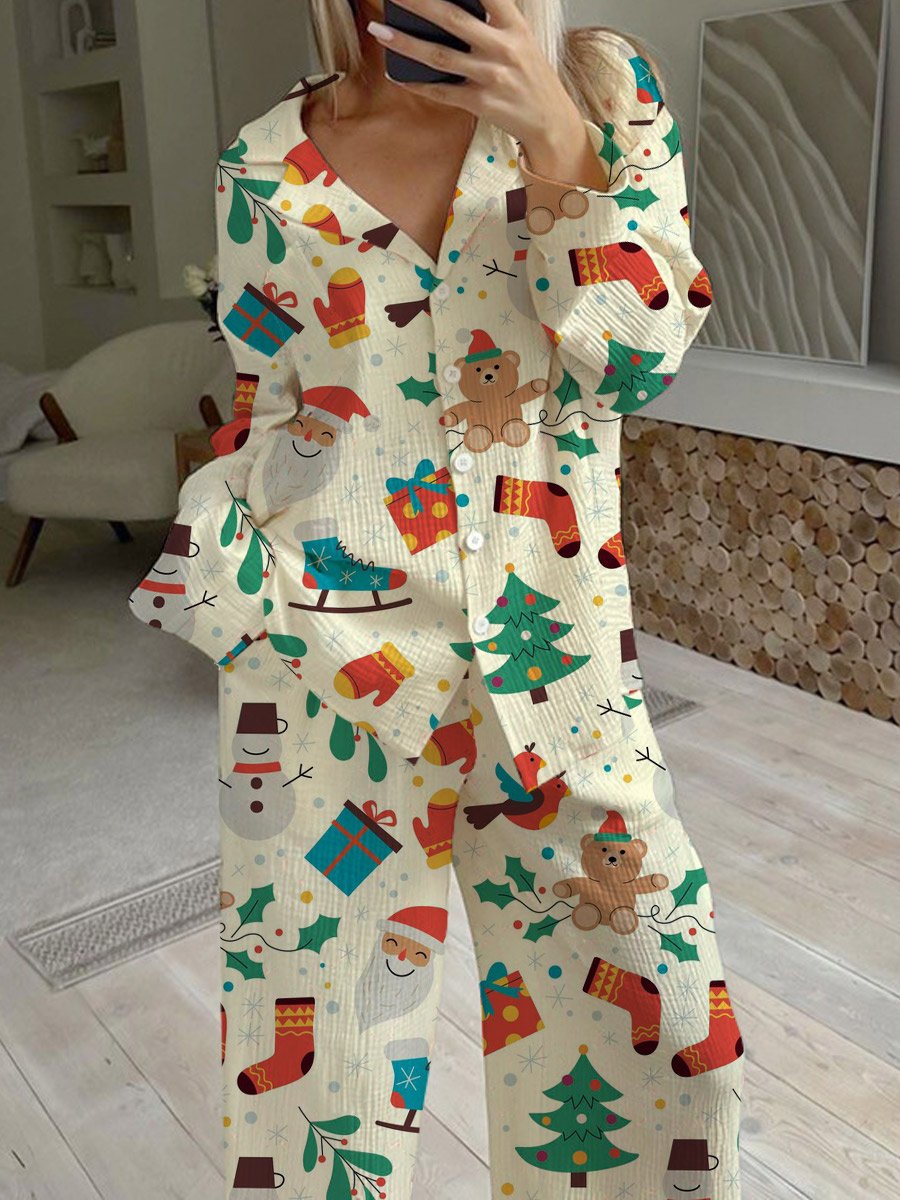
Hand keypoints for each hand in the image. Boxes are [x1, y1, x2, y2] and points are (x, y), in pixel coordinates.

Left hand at [366, 0, 609, 190]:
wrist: (550, 120)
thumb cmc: (529, 75)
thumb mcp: (520, 38)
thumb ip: (493, 19)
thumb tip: (449, 8)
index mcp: (514, 25)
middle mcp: (503, 48)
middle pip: (452, 18)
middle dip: (418, 2)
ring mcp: (491, 77)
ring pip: (439, 56)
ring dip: (405, 42)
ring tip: (380, 30)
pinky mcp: (481, 103)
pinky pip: (442, 91)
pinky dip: (417, 83)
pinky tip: (396, 73)